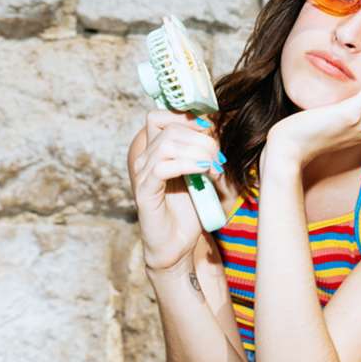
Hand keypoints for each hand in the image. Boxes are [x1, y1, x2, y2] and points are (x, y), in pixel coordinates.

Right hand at [129, 110, 224, 270]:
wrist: (177, 245)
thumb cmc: (190, 211)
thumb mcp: (202, 174)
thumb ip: (205, 151)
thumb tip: (215, 127)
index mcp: (156, 151)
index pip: (159, 116)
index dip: (184, 116)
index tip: (209, 129)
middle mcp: (145, 159)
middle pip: (169, 129)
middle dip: (200, 138)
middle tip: (218, 157)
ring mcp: (143, 175)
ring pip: (166, 145)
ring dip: (197, 152)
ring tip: (213, 167)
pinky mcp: (145, 192)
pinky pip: (162, 168)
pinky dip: (188, 165)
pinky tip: (204, 173)